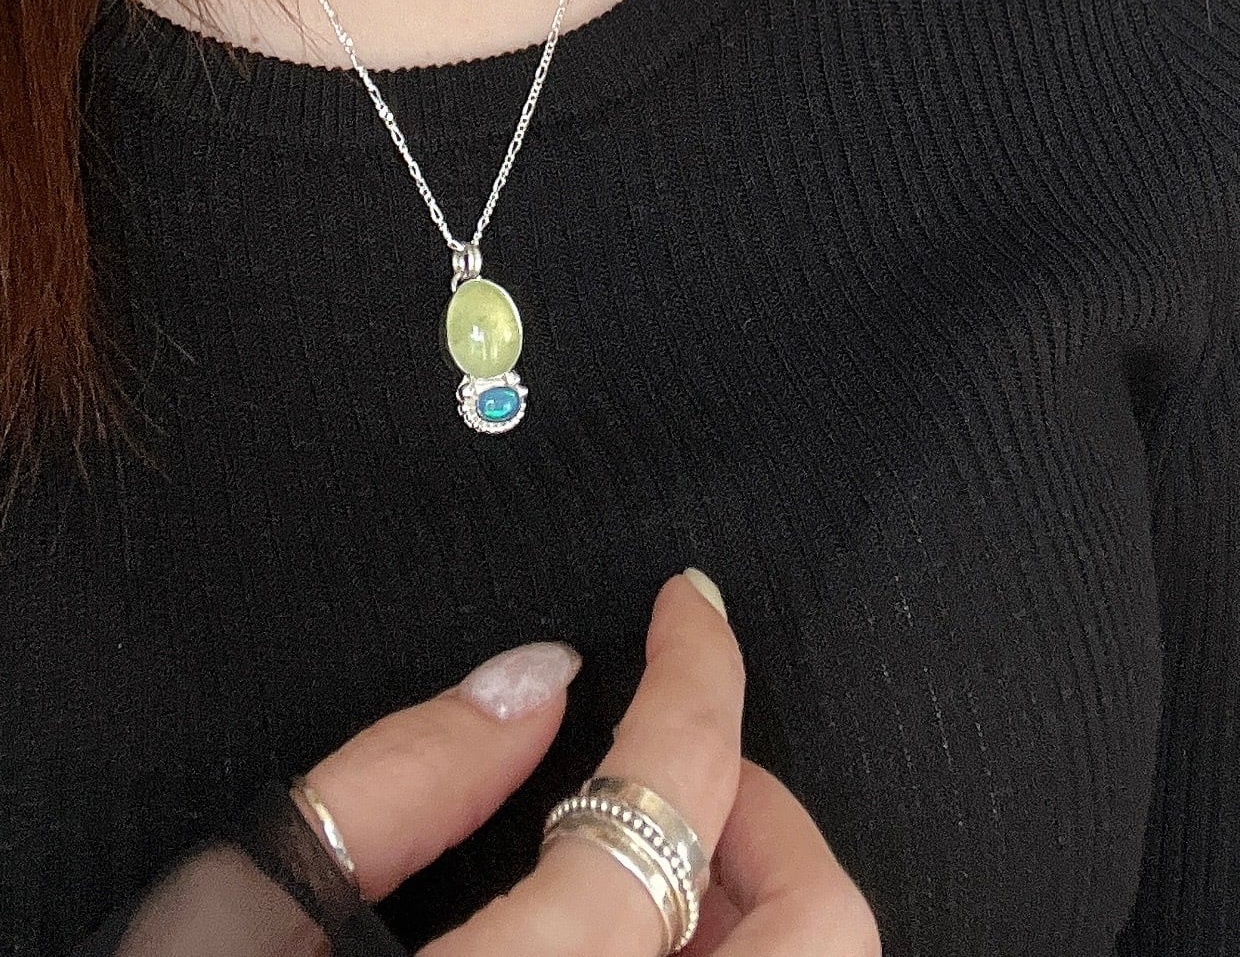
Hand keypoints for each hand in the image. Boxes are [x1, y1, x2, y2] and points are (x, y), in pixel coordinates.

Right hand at [306, 571, 880, 954]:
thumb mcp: (237, 920)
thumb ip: (399, 783)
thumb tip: (532, 689)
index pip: (673, 802)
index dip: (699, 675)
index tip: (690, 609)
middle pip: (818, 931)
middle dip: (767, 811)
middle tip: (678, 758)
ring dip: (753, 906)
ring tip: (648, 866)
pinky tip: (633, 956)